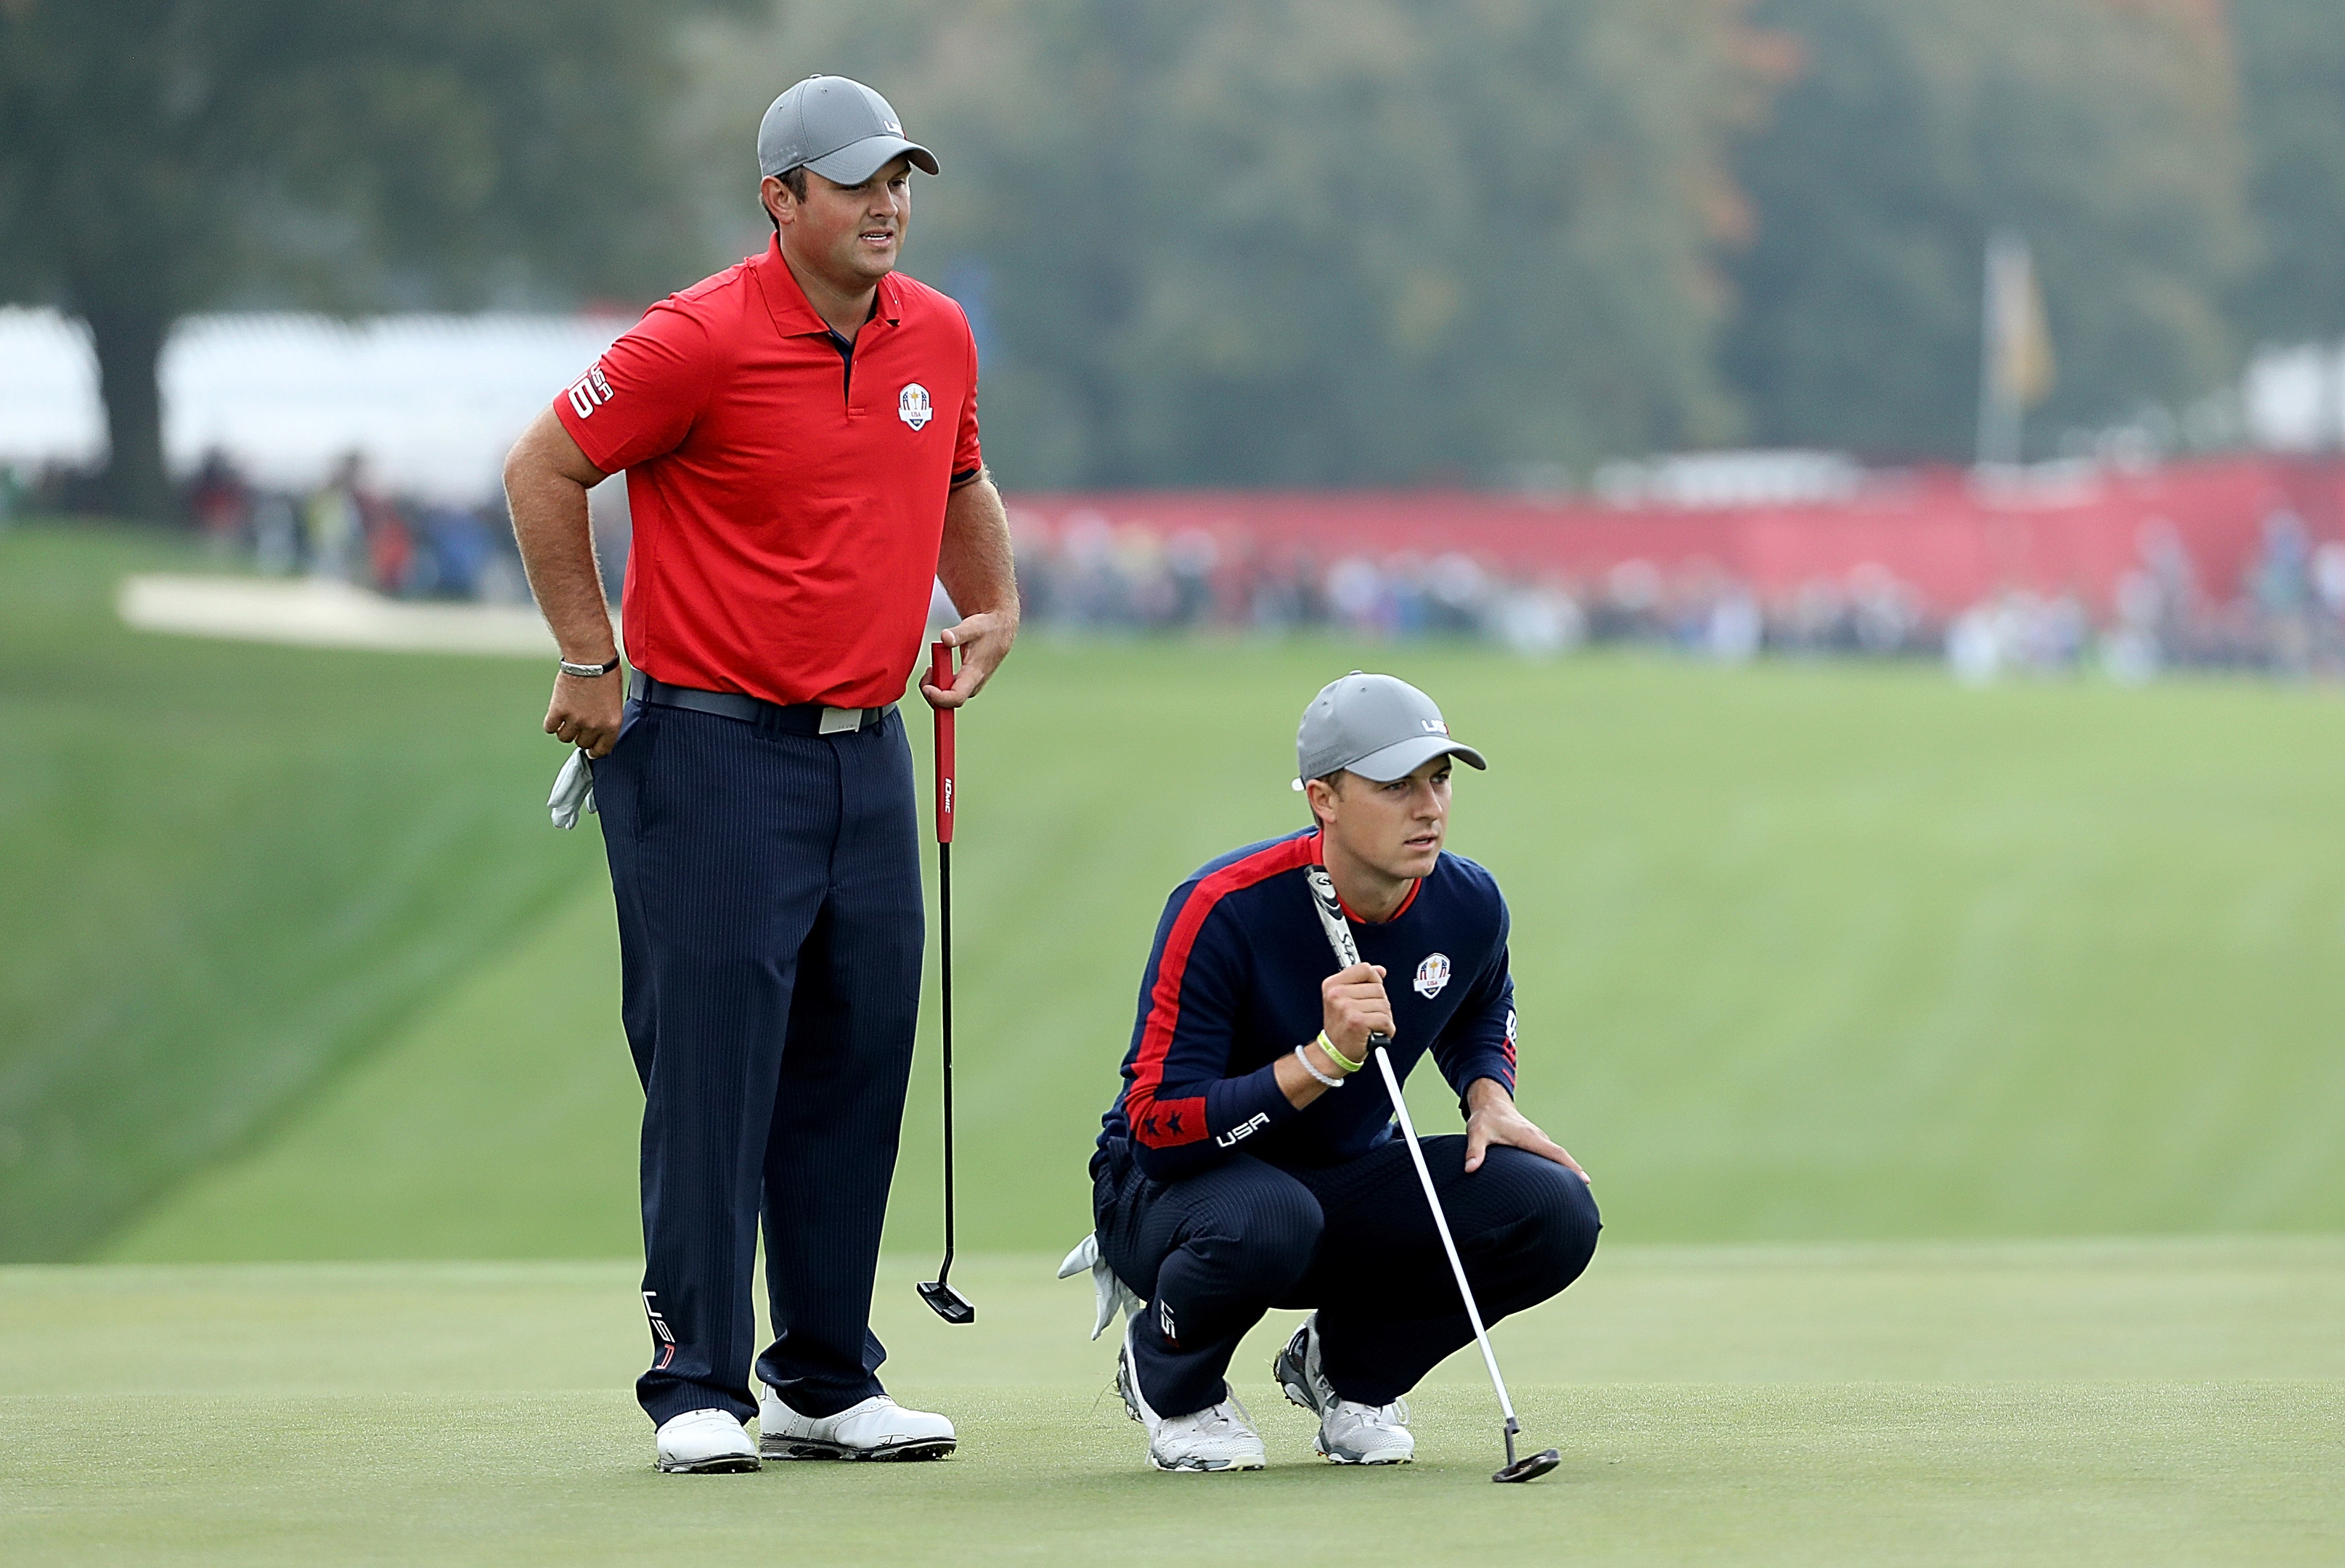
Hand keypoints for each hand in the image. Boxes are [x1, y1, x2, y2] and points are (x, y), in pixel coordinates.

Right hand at [544, 669, 623, 757]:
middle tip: (580, 724)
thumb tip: (599, 732)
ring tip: (568, 717)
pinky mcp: (558, 711)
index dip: (595, 750)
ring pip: (564, 737)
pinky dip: (552, 723)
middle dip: (581, 735)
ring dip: (565, 729)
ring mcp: (575, 720)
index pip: (602, 750)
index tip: (591, 749)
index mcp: (612, 725)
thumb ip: (607, 719)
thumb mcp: (616, 701)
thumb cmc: (607, 674)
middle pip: (582, 743)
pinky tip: (556, 714)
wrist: (590, 658)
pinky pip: (550, 728)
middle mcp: (594, 726)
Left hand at [919, 610, 1015, 709]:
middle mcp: (974, 684)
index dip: (939, 698)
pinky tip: (937, 669)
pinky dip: (940, 683)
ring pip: (950, 697)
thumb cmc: (986, 628)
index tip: (927, 688)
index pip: (957, 697)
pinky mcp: (968, 682)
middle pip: (950, 702)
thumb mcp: (972, 627)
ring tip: (932, 668)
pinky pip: (951, 691)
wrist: (999, 628)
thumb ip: (958, 634)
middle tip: (929, 670)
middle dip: (933, 691)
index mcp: (975, 673)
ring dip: (936, 686)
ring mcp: (972, 684)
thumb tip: (945, 637)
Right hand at [1320, 962, 1393, 1064]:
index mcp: (1332, 984)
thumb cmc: (1341, 1027)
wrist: (1334, 1052)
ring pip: (1384, 1004)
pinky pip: (1386, 1020)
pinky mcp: (1358, 1022)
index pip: (1364, 969)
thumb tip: (1380, 970)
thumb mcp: (1345, 999)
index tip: (1370, 991)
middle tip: (1367, 1014)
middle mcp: (1337, 994)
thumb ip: (1362, 981)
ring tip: (1370, 1024)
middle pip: (1378, 988)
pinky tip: (1376, 1032)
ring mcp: (1347, 1008)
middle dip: (1379, 1003)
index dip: (1374, 980)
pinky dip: (1387, 1030)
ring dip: (1384, 1017)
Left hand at [1463, 1079, 1588, 1180]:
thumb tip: (1470, 1169)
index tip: (1585, 1180)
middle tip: (1586, 1193)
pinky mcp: (1535, 1141)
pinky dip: (1559, 1165)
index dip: (1571, 1167)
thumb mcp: (1477, 1133)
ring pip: (1557, 1156)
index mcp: (1529, 1137)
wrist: (1490, 1103)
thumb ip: (1474, 1151)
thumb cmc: (1485, 1119)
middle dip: (1575, 1173)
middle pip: (1562, 1157)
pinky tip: (1560, 1180)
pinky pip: (1551, 1154)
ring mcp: (1538, 1139)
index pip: (1555, 1153)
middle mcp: (1538, 1137)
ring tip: (1577, 1192)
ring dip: (1568, 1170)